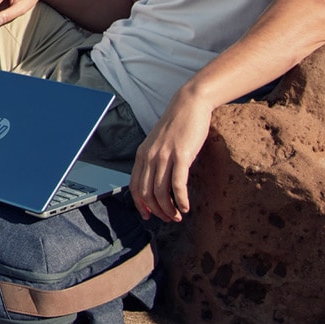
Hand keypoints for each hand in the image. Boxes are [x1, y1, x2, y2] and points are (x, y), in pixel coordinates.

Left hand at [129, 102, 214, 221]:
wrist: (189, 105)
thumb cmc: (177, 125)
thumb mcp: (158, 143)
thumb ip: (154, 160)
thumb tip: (156, 181)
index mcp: (142, 155)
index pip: (135, 187)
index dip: (141, 205)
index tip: (149, 216)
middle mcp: (150, 157)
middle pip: (147, 193)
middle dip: (157, 211)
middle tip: (169, 218)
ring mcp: (164, 156)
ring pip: (161, 192)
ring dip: (169, 209)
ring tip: (178, 215)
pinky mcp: (181, 155)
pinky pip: (178, 185)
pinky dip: (181, 200)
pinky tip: (186, 207)